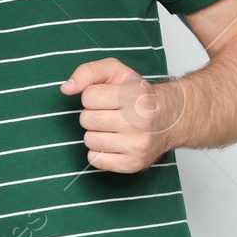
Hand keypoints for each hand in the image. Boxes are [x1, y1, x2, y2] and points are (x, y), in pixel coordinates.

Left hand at [60, 58, 186, 173]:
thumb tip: (66, 88)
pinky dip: (100, 151)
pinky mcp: (133, 164)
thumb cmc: (139, 94)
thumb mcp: (117, 71)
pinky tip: (115, 142)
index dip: (93, 96)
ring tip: (114, 128)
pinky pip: (95, 159)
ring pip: (89, 140)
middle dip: (93, 114)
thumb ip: (88, 72)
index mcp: (135, 96)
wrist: (170, 119)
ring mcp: (137, 146)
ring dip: (96, 133)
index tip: (109, 97)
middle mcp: (139, 122)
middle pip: (86, 119)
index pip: (88, 97)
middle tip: (111, 113)